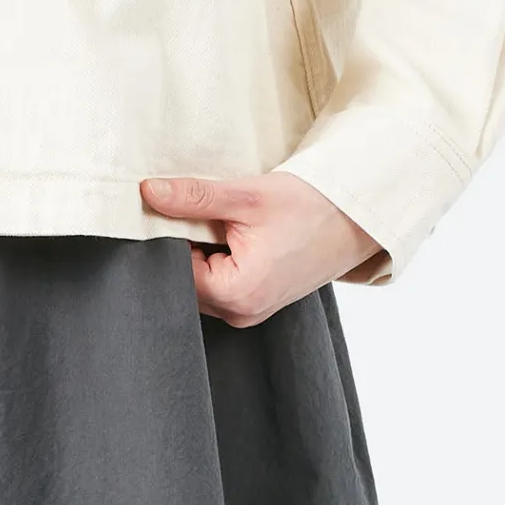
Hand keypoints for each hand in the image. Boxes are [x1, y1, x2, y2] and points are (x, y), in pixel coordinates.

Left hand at [138, 169, 387, 325]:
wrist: (355, 219)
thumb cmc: (309, 209)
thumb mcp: (246, 197)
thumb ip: (194, 198)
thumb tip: (149, 192)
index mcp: (236, 294)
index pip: (172, 269)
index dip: (165, 236)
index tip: (167, 209)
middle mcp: (240, 313)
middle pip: (183, 278)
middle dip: (181, 244)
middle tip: (197, 211)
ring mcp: (249, 310)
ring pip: (199, 279)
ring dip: (200, 249)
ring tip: (221, 221)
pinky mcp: (256, 300)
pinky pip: (218, 281)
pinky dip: (216, 256)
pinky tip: (231, 233)